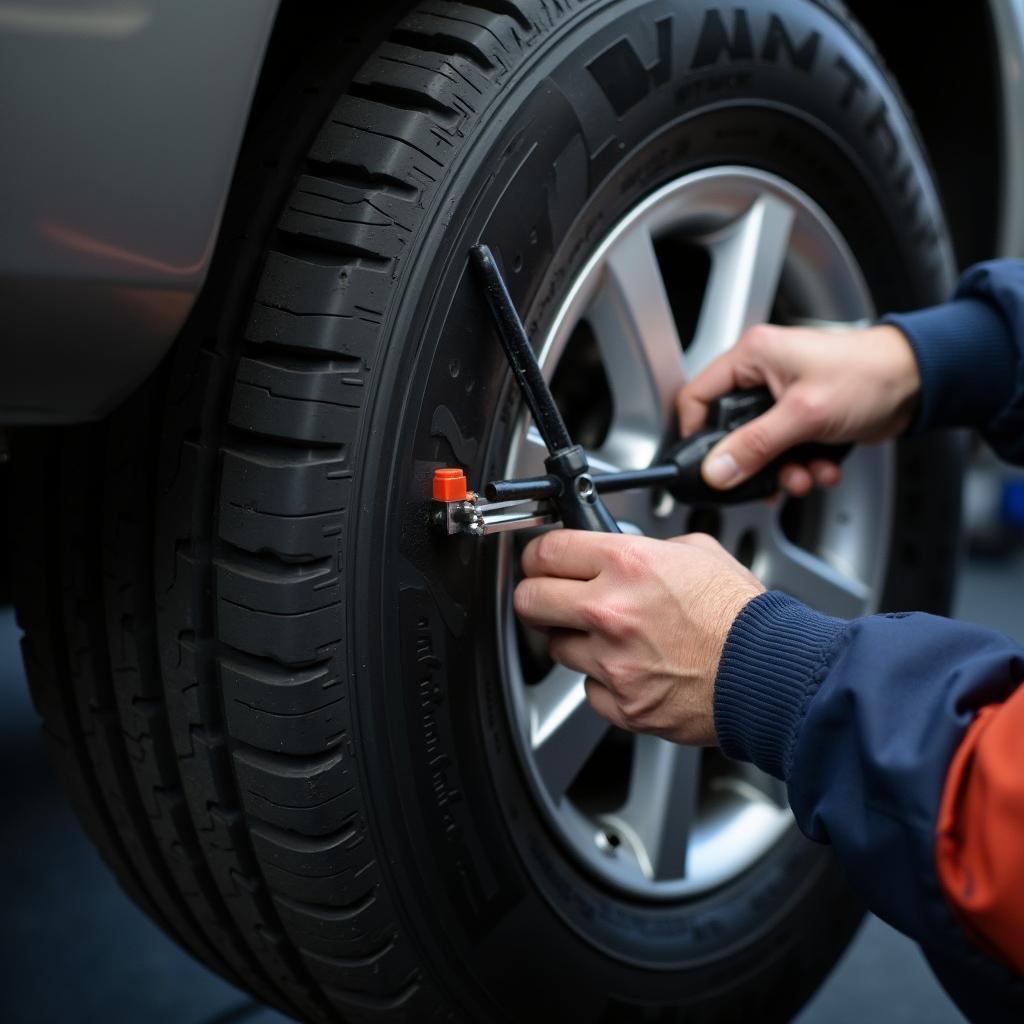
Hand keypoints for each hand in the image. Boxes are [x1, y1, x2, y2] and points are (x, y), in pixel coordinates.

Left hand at [514, 530, 764, 745]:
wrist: (770, 672)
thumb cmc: (742, 616)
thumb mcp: (697, 552)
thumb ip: (646, 549)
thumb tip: (618, 549)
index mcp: (628, 565)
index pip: (547, 552)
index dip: (539, 556)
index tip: (542, 562)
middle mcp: (611, 612)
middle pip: (529, 600)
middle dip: (537, 596)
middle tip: (552, 598)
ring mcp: (613, 662)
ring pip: (557, 648)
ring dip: (576, 641)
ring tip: (614, 638)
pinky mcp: (622, 704)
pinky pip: (589, 689)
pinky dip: (604, 681)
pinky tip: (633, 669)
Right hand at [677, 323, 920, 495]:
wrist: (918, 382)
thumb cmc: (869, 373)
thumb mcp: (803, 414)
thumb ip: (755, 446)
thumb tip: (717, 470)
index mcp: (752, 356)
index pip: (697, 396)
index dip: (694, 434)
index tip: (705, 465)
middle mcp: (763, 373)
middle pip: (729, 429)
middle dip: (752, 462)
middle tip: (763, 480)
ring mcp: (783, 396)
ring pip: (759, 446)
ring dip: (781, 470)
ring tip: (802, 477)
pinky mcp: (802, 415)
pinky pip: (785, 450)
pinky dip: (802, 465)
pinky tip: (821, 467)